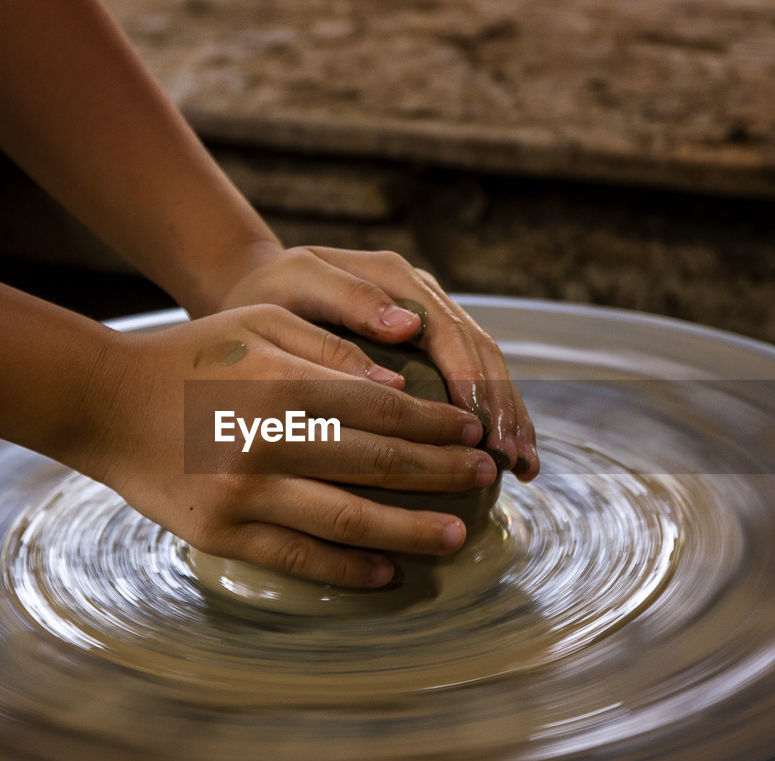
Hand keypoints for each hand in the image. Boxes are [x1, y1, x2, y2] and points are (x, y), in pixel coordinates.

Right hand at [73, 305, 494, 587]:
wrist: (103, 404)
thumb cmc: (190, 357)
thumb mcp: (259, 325)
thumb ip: (330, 347)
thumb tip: (400, 382)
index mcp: (284, 383)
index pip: (383, 407)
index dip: (437, 423)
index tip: (472, 431)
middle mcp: (268, 441)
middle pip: (378, 462)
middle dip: (442, 472)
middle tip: (483, 478)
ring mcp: (244, 494)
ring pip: (349, 518)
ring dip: (412, 528)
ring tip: (456, 535)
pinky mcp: (222, 535)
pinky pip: (301, 557)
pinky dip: (350, 567)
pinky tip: (389, 570)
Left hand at [212, 246, 539, 479]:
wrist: (251, 290)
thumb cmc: (265, 295)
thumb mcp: (296, 285)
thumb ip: (347, 298)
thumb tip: (410, 326)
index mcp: (396, 281)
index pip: (451, 335)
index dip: (474, 385)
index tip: (483, 435)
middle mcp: (421, 296)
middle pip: (479, 354)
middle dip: (502, 409)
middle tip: (515, 462)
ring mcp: (427, 320)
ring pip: (483, 368)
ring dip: (506, 417)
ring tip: (523, 467)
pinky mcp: (423, 347)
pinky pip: (466, 381)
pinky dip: (488, 417)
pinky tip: (502, 457)